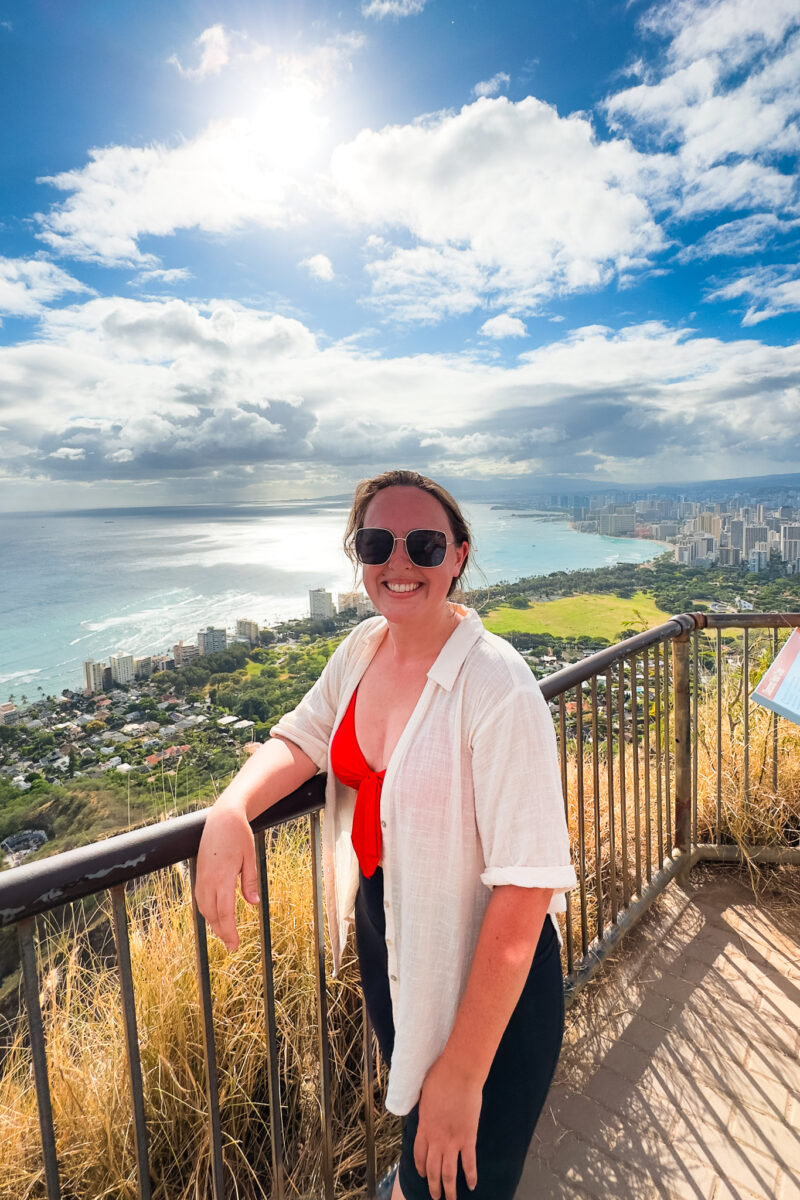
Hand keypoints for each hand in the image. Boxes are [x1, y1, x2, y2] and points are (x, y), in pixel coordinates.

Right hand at [194, 800, 258, 950]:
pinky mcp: (199, 873)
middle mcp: (208, 880)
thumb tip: (253, 904)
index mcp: (223, 877)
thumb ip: (250, 882)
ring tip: (224, 933)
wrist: (222, 818)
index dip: (229, 931)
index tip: (235, 944)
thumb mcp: (250, 858)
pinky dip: (207, 911)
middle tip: (232, 945)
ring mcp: (201, 876)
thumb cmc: (239, 835)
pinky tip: (214, 916)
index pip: (225, 912)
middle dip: (221, 931)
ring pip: (204, 908)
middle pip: (212, 914)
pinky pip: (200, 898)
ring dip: (213, 923)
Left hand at [413, 1054, 481, 1199]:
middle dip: (433, 1186)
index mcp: (423, 1128)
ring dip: (449, 1189)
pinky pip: (469, 1163)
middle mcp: (436, 1139)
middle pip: (432, 1169)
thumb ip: (424, 1109)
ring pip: (448, 1173)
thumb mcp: (424, 1095)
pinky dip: (471, 1176)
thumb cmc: (440, 1077)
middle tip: (436, 1196)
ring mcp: (452, 1141)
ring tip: (450, 1199)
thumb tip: (425, 1110)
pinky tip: (472, 1185)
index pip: (419, 1155)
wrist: (458, 1073)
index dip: (420, 1167)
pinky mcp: (468, 1138)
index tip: (423, 1174)